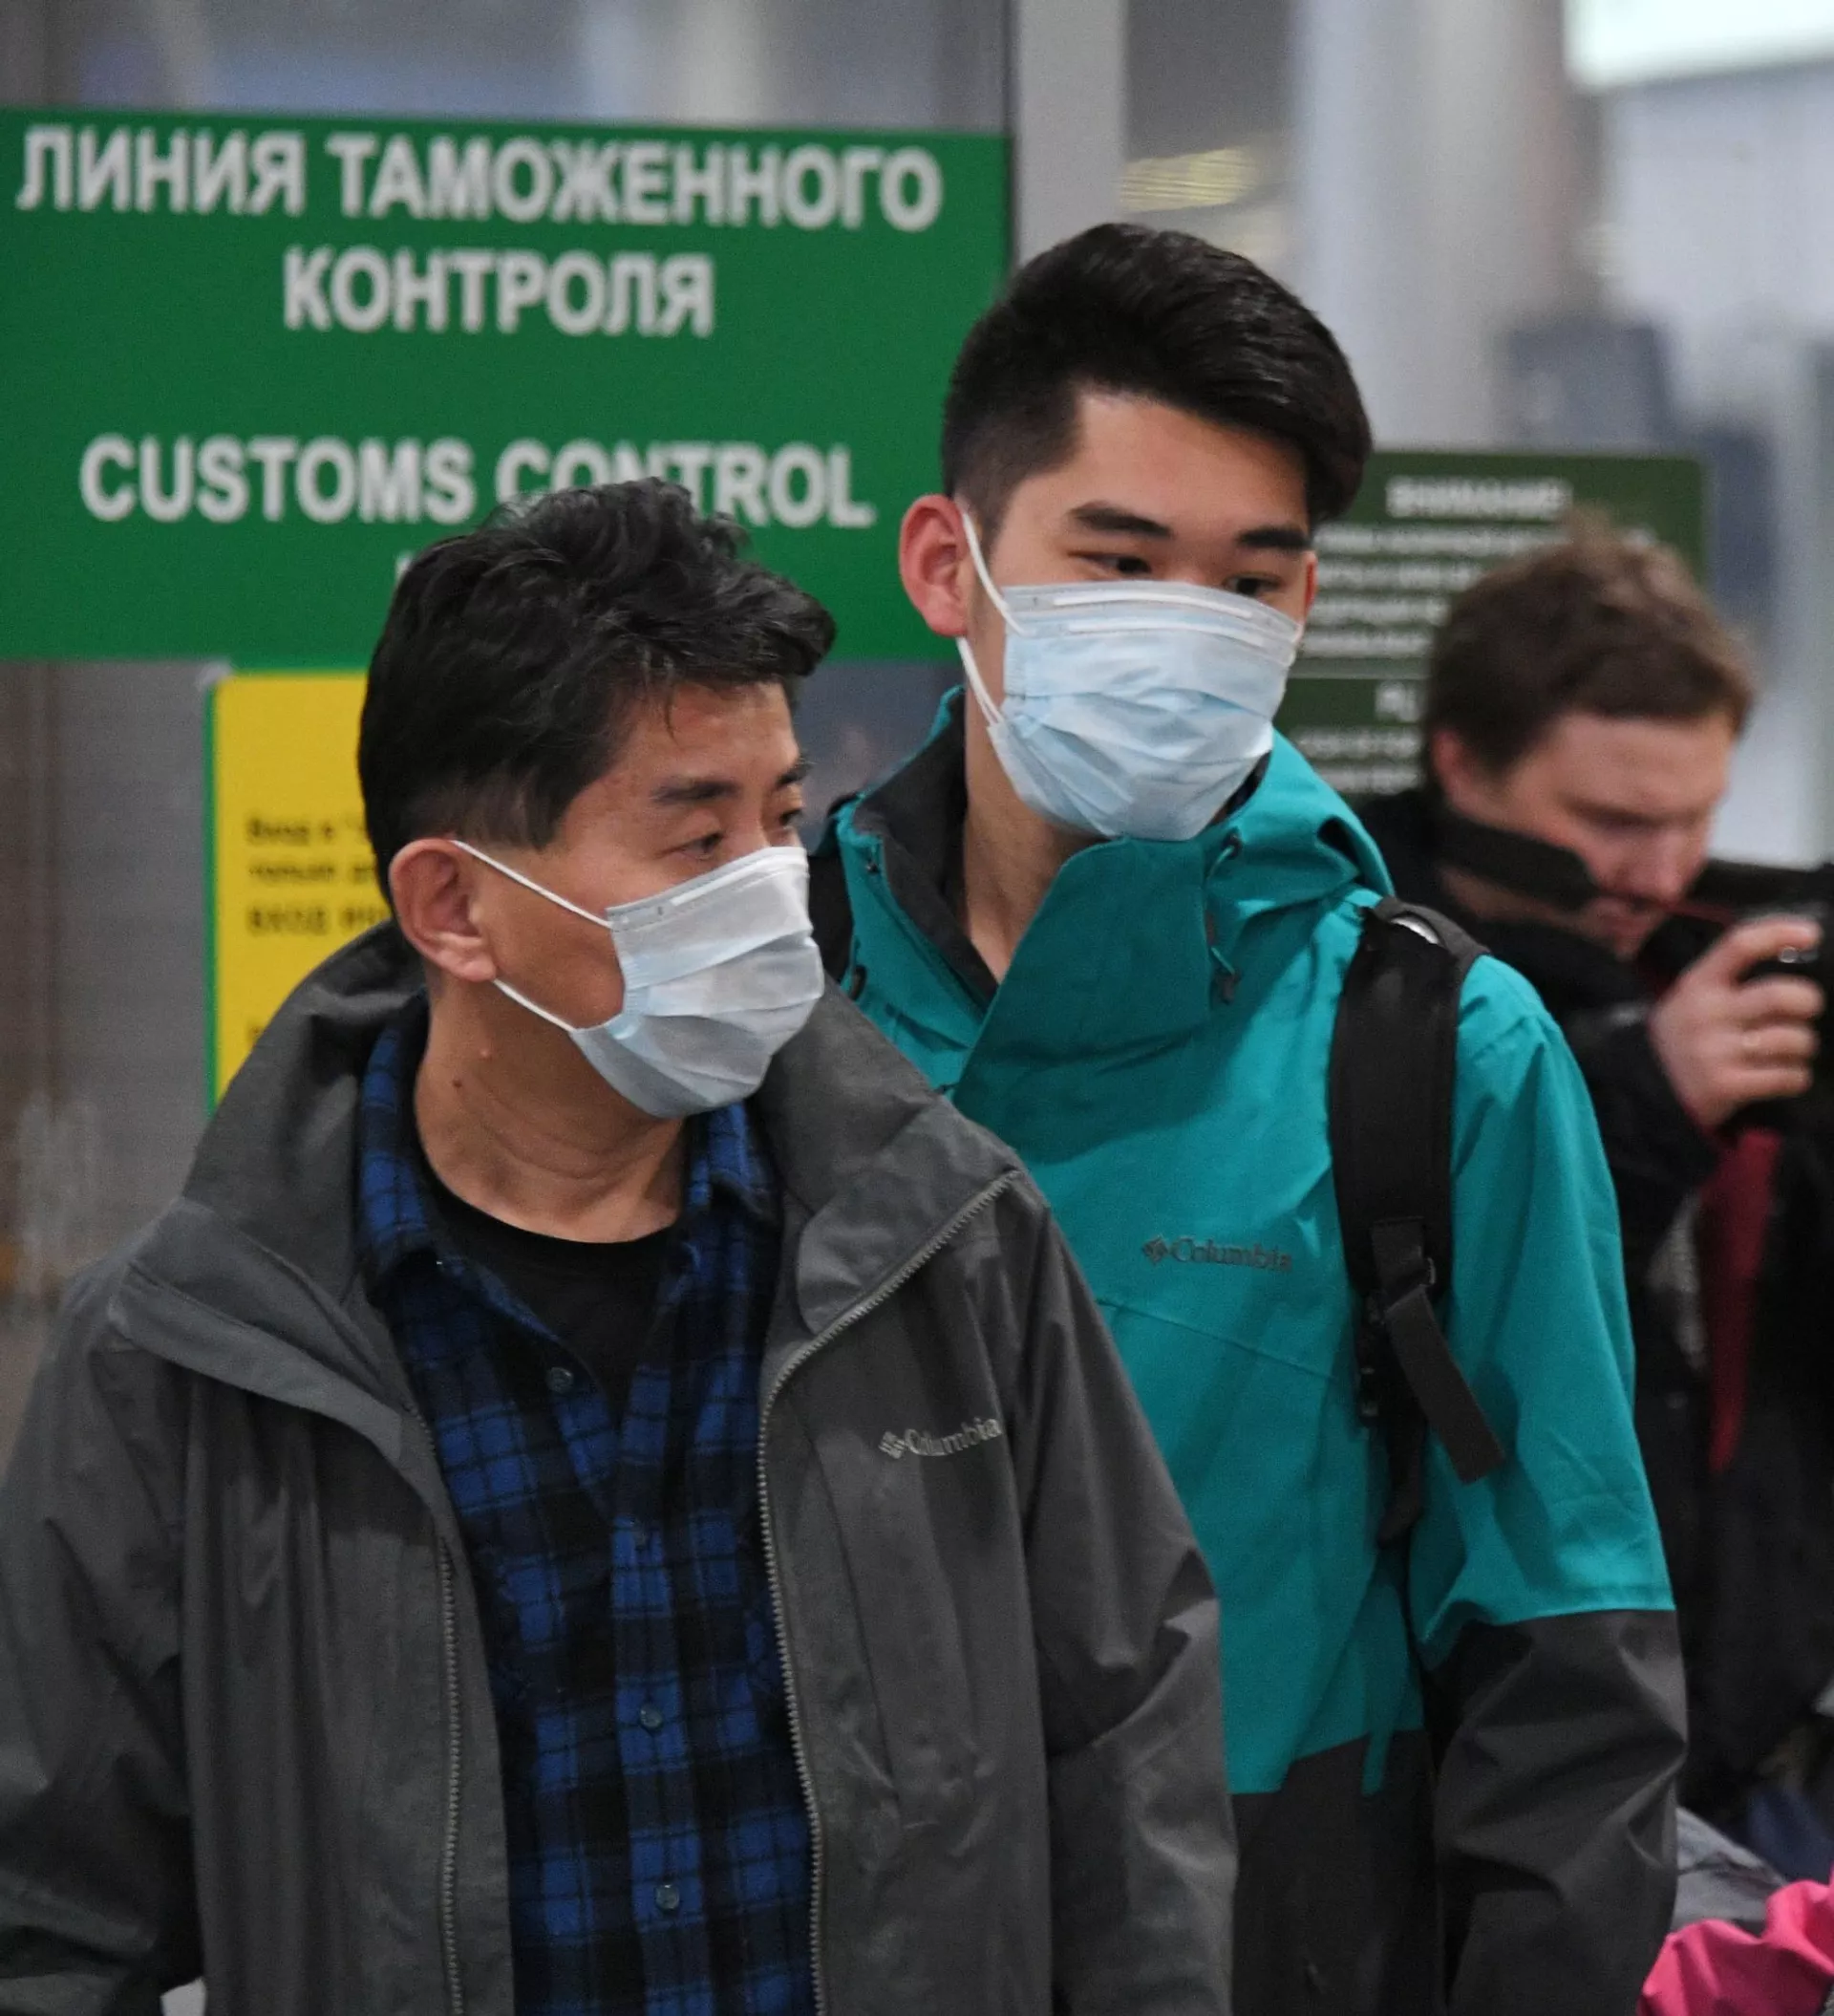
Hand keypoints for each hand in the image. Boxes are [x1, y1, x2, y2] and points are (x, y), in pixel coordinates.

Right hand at [1648, 914, 1823, 1130]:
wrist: (1646, 1092)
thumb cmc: (1683, 1040)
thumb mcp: (1690, 1000)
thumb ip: (1729, 981)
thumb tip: (1790, 956)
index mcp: (1697, 984)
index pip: (1740, 946)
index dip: (1779, 934)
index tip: (1810, 935)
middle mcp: (1705, 1014)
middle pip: (1778, 995)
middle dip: (1808, 1000)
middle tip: (1808, 1007)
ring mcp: (1713, 1052)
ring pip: (1791, 1040)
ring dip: (1803, 1046)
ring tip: (1791, 1050)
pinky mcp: (1725, 1086)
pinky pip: (1787, 1077)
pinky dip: (1796, 1077)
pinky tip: (1783, 1075)